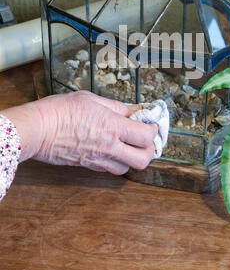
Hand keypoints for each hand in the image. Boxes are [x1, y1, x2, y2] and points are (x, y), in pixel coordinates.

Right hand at [2, 91, 156, 174]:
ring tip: (128, 144)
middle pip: (143, 159)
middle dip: (149, 149)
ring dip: (132, 157)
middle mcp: (109, 147)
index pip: (146, 135)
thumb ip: (116, 107)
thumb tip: (132, 111)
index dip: (153, 129)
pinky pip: (110, 169)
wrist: (37, 129)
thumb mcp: (91, 99)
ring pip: (127, 168)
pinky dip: (116, 161)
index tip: (149, 122)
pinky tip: (111, 149)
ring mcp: (98, 160)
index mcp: (112, 127)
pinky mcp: (87, 166)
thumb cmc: (60, 110)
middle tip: (144, 137)